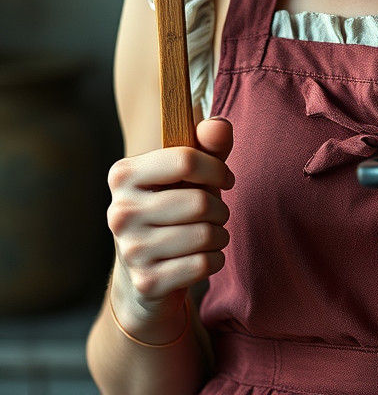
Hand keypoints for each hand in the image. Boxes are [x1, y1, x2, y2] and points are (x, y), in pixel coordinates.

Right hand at [107, 117, 234, 330]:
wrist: (144, 274)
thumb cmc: (173, 209)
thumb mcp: (189, 173)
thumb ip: (208, 145)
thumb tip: (220, 126)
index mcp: (124, 174)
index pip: (186, 160)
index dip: (217, 168)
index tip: (225, 178)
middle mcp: (121, 211)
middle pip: (200, 201)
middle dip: (220, 208)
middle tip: (216, 214)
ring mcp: (131, 249)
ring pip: (205, 234)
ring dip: (220, 235)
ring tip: (210, 235)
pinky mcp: (146, 282)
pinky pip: (203, 264)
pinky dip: (215, 260)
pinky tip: (203, 258)